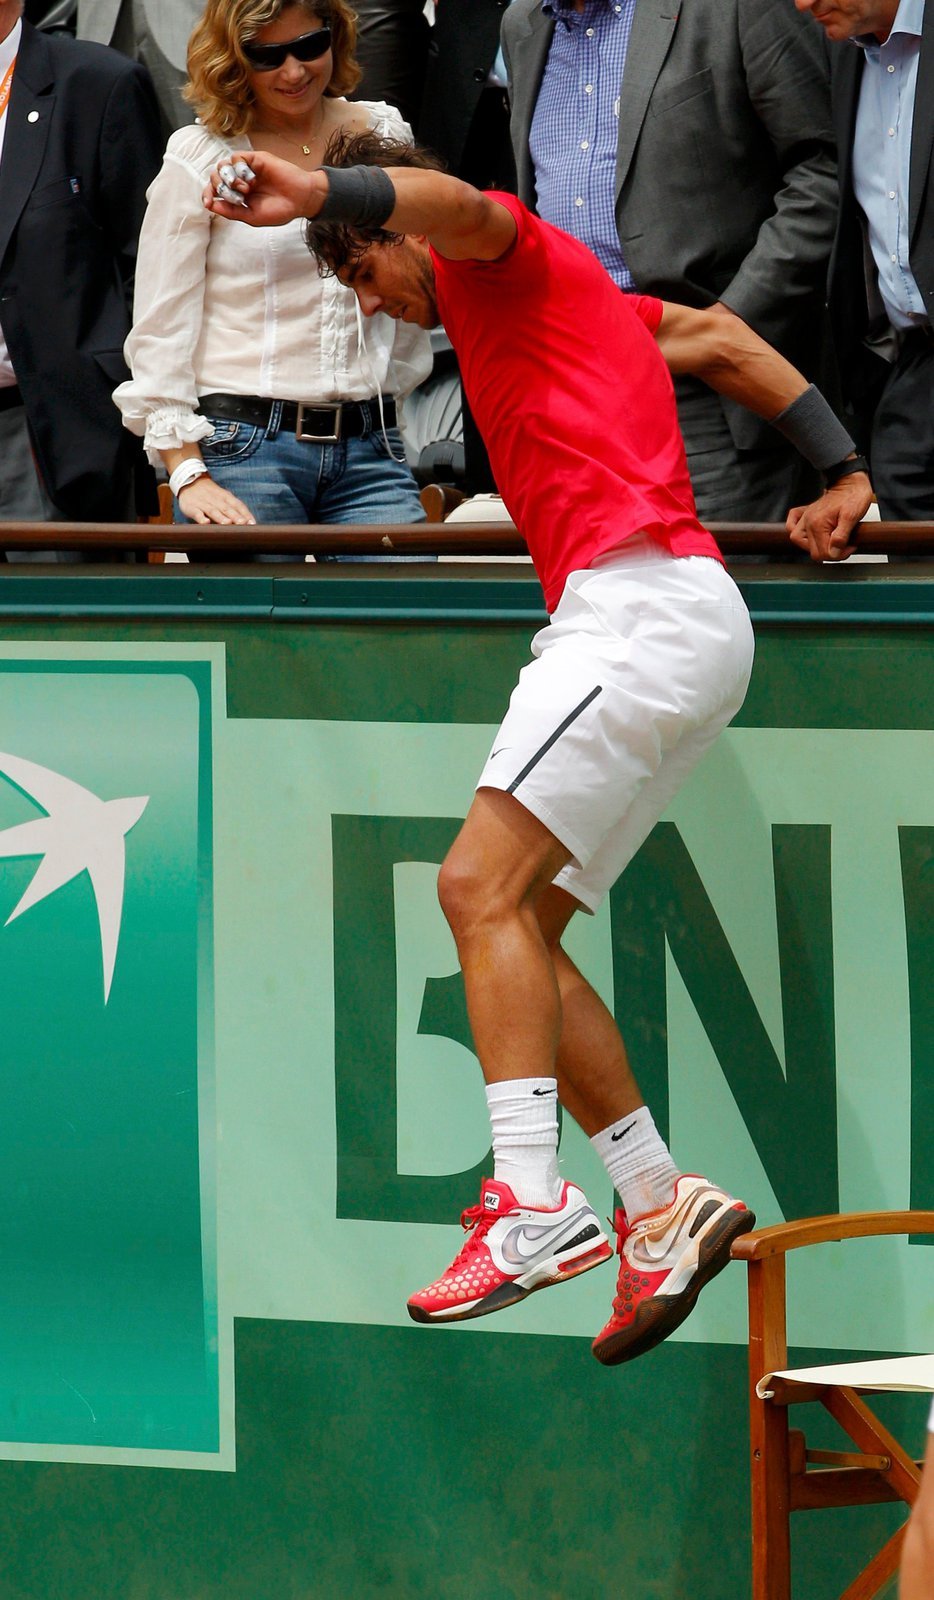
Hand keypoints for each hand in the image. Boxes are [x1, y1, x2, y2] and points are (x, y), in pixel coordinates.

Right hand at [177, 476, 255, 525]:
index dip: (245, 513)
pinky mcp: (191, 506)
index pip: (237, 505)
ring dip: (220, 517)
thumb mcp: (223, 498)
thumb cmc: (210, 495)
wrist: (189, 481)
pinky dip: (200, 517)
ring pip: (213, 510)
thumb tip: (249, 522)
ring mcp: (203, 503)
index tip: (252, 523)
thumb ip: (234, 508)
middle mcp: (215, 499)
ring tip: (227, 523)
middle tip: (243, 523)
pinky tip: (205, 522)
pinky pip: (196, 512)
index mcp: (225, 497)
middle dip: (235, 516)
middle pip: (227, 508)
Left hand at [202, 149, 323, 228]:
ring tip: (245, 189)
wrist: (300, 200)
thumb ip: (231, 211)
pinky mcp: (255, 159)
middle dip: (221, 187)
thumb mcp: (252, 216)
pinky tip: (252, 179)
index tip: (208, 201)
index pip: (215, 190)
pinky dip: (240, 169)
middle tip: (238, 197)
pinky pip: (237, 157)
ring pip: (223, 165)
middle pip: (216, 176)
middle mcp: (239, 180)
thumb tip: (210, 205)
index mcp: (237, 195)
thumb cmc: (279, 210)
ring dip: (229, 177)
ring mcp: (246, 169)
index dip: (208, 193)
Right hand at [786, 472, 872, 561]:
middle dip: (830, 553)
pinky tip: (807, 534)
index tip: (850, 547)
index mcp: (818, 523)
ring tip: (828, 544)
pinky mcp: (806, 513)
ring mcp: (805, 517)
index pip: (823, 553)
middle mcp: (808, 521)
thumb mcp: (852, 516)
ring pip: (799, 542)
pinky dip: (795, 530)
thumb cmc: (853, 496)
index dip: (839, 554)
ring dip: (814, 547)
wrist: (851, 482)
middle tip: (844, 546)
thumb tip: (833, 552)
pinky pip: (792, 524)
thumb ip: (841, 536)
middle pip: (813, 552)